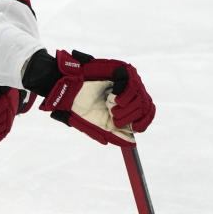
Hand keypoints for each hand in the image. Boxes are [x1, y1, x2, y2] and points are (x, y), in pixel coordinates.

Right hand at [23, 50, 154, 146]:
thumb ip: (115, 135)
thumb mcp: (98, 125)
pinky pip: (132, 82)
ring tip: (110, 105)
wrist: (65, 92)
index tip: (135, 128)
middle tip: (115, 117)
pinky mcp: (119, 70)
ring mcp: (124, 80)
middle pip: (146, 106)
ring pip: (140, 95)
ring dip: (126, 106)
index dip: (143, 122)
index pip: (147, 113)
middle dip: (131, 116)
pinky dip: (124, 93)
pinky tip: (113, 97)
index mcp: (125, 106)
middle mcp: (127, 93)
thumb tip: (133, 143)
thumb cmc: (79, 107)